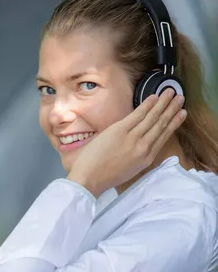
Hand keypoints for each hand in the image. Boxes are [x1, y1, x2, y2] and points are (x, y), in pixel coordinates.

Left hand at [67, 89, 186, 196]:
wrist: (90, 179)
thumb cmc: (104, 177)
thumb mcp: (129, 170)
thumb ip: (137, 156)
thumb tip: (140, 144)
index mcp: (146, 158)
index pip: (163, 137)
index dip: (173, 124)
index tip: (181, 114)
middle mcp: (144, 147)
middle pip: (161, 125)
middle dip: (172, 110)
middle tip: (181, 98)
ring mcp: (133, 138)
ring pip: (152, 117)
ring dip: (163, 103)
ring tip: (172, 92)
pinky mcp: (120, 130)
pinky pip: (138, 114)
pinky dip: (147, 105)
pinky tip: (154, 97)